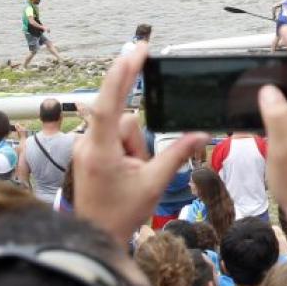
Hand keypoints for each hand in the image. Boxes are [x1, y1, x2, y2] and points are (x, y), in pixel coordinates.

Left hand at [71, 43, 204, 241]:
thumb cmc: (120, 214)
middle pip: (125, 120)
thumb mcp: (154, 184)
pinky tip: (124, 173)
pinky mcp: (87, 151)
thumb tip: (201, 134)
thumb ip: (177, 154)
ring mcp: (85, 147)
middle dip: (138, 142)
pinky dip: (125, 151)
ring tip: (130, 177)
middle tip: (137, 169)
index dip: (123, 74)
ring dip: (133, 149)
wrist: (94, 236)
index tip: (136, 50)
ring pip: (121, 130)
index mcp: (101, 151)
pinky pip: (113, 138)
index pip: (111, 103)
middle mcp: (88, 143)